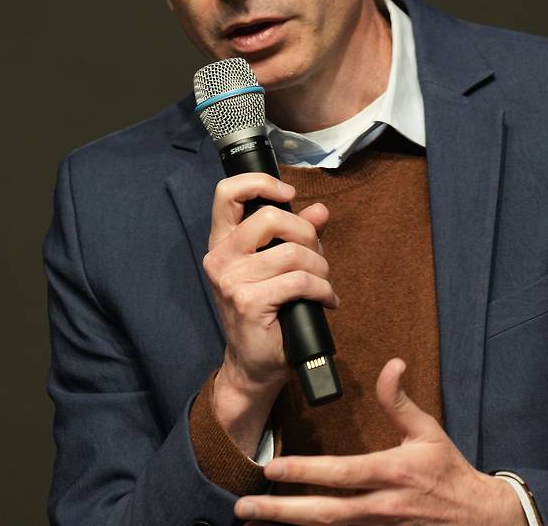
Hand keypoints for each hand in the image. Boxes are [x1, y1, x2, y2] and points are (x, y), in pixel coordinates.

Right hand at [203, 172, 338, 452]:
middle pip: (270, 217)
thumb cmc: (267, 310)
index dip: (261, 183)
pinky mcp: (249, 303)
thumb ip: (298, 234)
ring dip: (320, 266)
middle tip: (317, 254)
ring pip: (292, 252)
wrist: (254, 364)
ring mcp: (232, 281)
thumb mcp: (279, 265)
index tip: (288, 194)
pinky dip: (322, 289)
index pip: (227, 192)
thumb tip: (320, 210)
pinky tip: (327, 300)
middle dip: (306, 233)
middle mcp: (220, 257)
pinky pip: (299, 281)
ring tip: (324, 282)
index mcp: (222, 241)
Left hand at [235, 358, 525, 524]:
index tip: (272, 467)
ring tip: (253, 521)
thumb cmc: (449, 472)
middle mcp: (382, 507)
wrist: (480, 521)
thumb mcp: (429, 431)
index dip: (305, 471)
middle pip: (325, 513)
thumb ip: (401, 401)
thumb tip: (392, 364)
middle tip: (244, 506)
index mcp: (393, 472)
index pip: (341, 474)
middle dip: (281, 511)